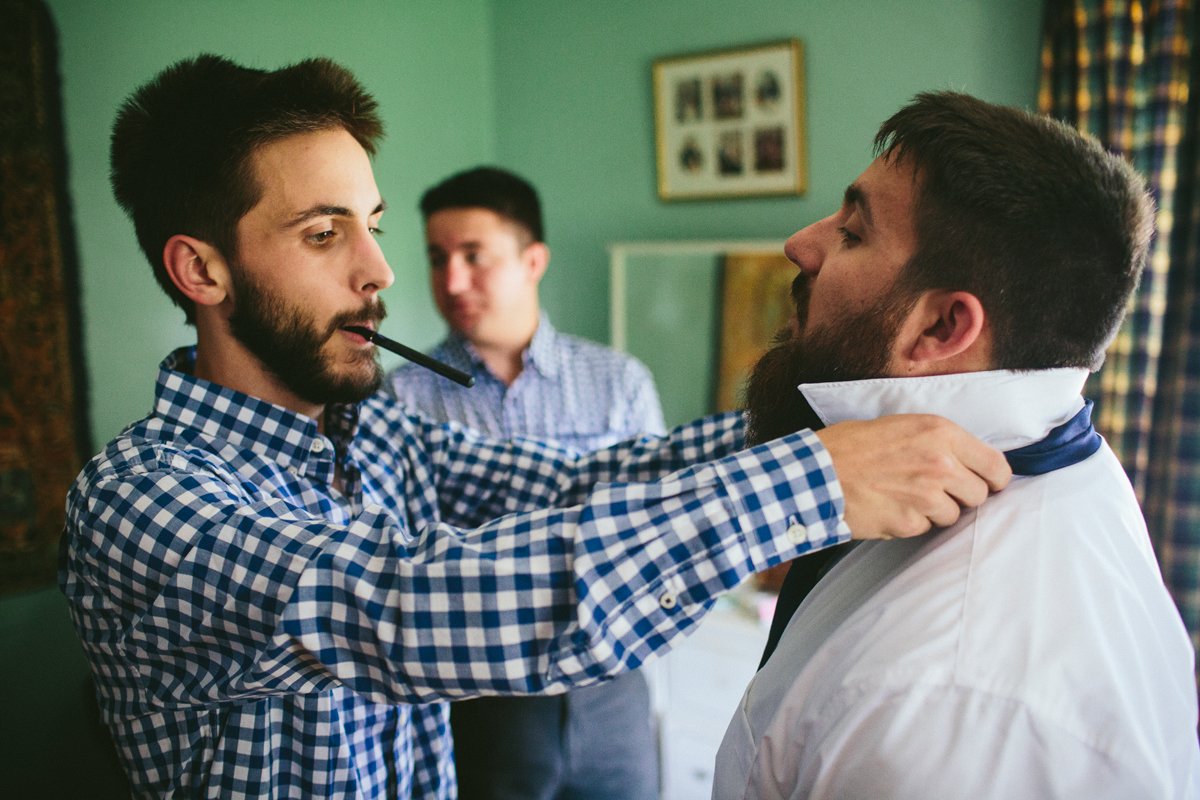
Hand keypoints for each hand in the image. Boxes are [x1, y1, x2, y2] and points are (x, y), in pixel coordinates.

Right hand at [815, 415, 1010, 539]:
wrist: (814, 473)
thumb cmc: (850, 446)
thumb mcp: (899, 426)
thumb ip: (936, 441)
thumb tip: (965, 461)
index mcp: (940, 432)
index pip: (996, 465)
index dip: (995, 479)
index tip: (989, 484)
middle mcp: (940, 463)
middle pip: (979, 494)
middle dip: (961, 495)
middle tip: (934, 490)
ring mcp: (926, 496)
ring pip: (953, 515)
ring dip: (935, 511)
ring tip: (904, 496)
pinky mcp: (909, 522)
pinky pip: (925, 529)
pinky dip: (911, 523)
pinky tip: (889, 508)